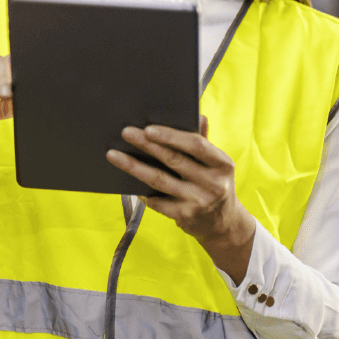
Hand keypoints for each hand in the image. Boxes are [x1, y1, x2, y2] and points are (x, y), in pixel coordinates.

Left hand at [106, 116, 253, 247]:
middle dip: (146, 145)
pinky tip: (128, 182)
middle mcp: (213, 184)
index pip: (195, 145)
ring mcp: (198, 201)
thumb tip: (198, 115)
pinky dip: (142, 192)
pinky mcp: (185, 216)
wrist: (223, 224)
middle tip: (126, 133)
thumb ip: (204, 141)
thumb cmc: (215, 184)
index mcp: (222, 164)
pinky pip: (157, 201)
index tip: (148, 128)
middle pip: (173, 160)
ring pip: (159, 180)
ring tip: (114, 155)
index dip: (171, 136)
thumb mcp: (217, 164)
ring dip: (134, 166)